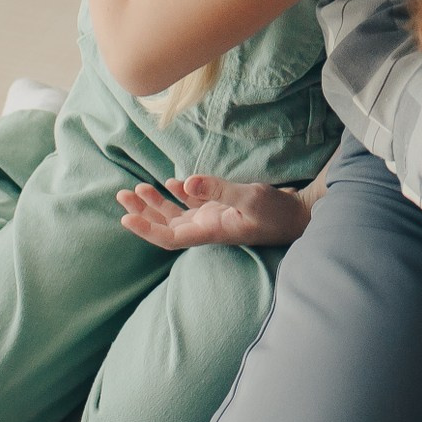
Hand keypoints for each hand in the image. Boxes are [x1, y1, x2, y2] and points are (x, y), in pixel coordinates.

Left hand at [116, 174, 318, 249]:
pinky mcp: (221, 211)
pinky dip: (178, 195)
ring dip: (154, 204)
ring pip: (175, 216)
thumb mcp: (250, 197)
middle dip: (142, 213)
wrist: (299, 217)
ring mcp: (213, 220)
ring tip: (136, 189)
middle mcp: (206, 229)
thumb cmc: (278, 212)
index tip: (126, 217)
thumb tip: (184, 183)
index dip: (145, 229)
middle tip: (122, 195)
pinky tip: (171, 183)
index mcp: (210, 232)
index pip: (168, 237)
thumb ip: (218, 190)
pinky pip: (192, 206)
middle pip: (165, 227)